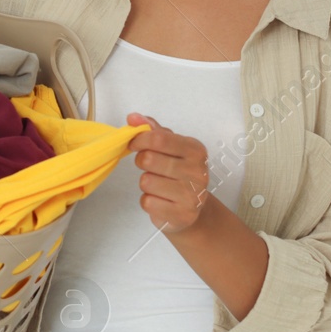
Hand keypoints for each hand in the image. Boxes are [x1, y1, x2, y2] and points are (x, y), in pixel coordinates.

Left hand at [126, 113, 211, 234]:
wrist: (193, 210)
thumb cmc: (179, 174)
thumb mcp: (171, 148)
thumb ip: (153, 131)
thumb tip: (133, 117)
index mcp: (195, 150)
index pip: (158, 138)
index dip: (139, 140)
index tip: (134, 144)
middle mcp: (197, 171)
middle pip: (149, 159)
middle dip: (142, 162)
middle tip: (151, 167)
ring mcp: (191, 195)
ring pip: (146, 181)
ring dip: (146, 184)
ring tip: (159, 185)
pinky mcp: (182, 214)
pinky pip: (147, 202)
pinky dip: (148, 201)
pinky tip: (160, 200)